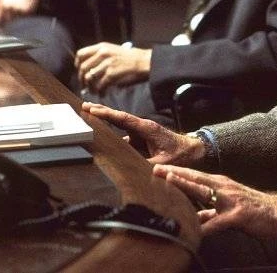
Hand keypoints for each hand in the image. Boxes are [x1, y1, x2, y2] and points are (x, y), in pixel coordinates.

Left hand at [75, 42, 150, 92]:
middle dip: (82, 79)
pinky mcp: (112, 74)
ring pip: (89, 78)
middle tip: (85, 86)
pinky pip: (100, 85)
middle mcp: (103, 53)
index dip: (78, 65)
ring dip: (90, 87)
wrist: (146, 62)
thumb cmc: (133, 58)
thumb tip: (90, 69)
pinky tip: (102, 94)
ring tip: (94, 91)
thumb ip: (102, 57)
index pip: (81, 54)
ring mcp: (107, 63)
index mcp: (102, 47)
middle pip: (83, 67)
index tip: (80, 72)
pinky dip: (100, 91)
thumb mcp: (115, 51)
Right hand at [81, 101, 203, 164]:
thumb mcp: (164, 162)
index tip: (92, 109)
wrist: (192, 150)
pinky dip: (113, 136)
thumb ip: (148, 165)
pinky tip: (102, 139)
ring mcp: (141, 132)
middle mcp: (142, 127)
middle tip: (83, 106)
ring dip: (105, 124)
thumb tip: (132, 170)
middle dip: (101, 112)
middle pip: (118, 118)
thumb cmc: (180, 154)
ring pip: (120, 128)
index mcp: (146, 128)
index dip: (107, 114)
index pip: (123, 119)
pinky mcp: (141, 138)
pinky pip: (125, 137)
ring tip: (87, 122)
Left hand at [153, 164, 276, 240]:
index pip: (194, 177)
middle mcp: (224, 188)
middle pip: (195, 179)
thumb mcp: (227, 207)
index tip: (158, 169)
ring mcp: (230, 200)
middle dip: (175, 173)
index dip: (176, 173)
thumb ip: (209, 212)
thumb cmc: (252, 210)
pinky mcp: (238, 215)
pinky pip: (218, 222)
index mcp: (220, 185)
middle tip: (156, 168)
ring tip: (170, 181)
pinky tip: (193, 231)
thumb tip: (192, 218)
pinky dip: (205, 226)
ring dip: (187, 185)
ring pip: (205, 192)